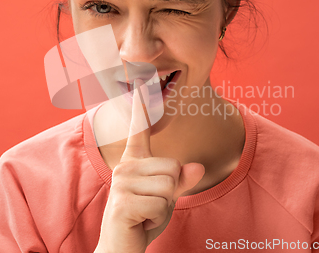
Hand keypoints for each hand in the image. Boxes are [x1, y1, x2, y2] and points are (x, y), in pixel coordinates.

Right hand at [95, 79, 204, 252]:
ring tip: (146, 213)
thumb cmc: (143, 218)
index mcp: (134, 162)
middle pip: (173, 166)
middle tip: (151, 205)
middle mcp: (125, 167)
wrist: (122, 248)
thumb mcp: (167, 196)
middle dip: (171, 192)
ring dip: (164, 206)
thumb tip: (196, 167)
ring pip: (169, 185)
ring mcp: (121, 184)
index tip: (141, 82)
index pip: (139, 130)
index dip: (141, 107)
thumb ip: (181, 180)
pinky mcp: (122, 203)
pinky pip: (161, 204)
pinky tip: (142, 222)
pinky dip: (157, 218)